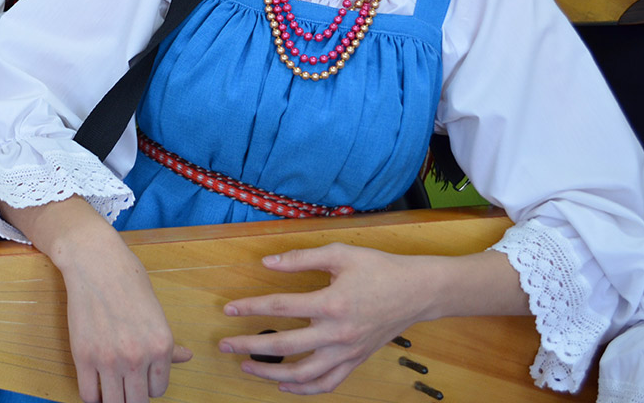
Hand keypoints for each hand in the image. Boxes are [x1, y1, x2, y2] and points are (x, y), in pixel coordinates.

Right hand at [59, 238, 191, 402]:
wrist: (96, 262)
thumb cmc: (129, 280)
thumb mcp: (156, 310)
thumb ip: (168, 342)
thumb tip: (186, 357)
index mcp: (161, 345)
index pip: (158, 390)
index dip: (148, 386)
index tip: (140, 379)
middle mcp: (138, 356)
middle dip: (132, 398)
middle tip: (125, 389)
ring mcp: (109, 359)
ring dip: (113, 399)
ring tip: (110, 389)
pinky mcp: (83, 356)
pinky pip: (88, 395)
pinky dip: (92, 396)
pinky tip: (94, 385)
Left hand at [218, 244, 430, 394]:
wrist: (418, 291)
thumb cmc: (379, 268)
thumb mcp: (339, 253)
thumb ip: (300, 259)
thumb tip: (267, 263)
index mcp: (331, 303)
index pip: (280, 308)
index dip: (251, 307)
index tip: (228, 309)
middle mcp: (338, 333)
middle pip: (284, 346)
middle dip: (249, 346)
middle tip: (225, 345)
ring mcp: (347, 352)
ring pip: (303, 373)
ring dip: (271, 373)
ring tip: (247, 367)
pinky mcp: (356, 361)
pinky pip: (327, 383)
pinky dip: (303, 389)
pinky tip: (284, 384)